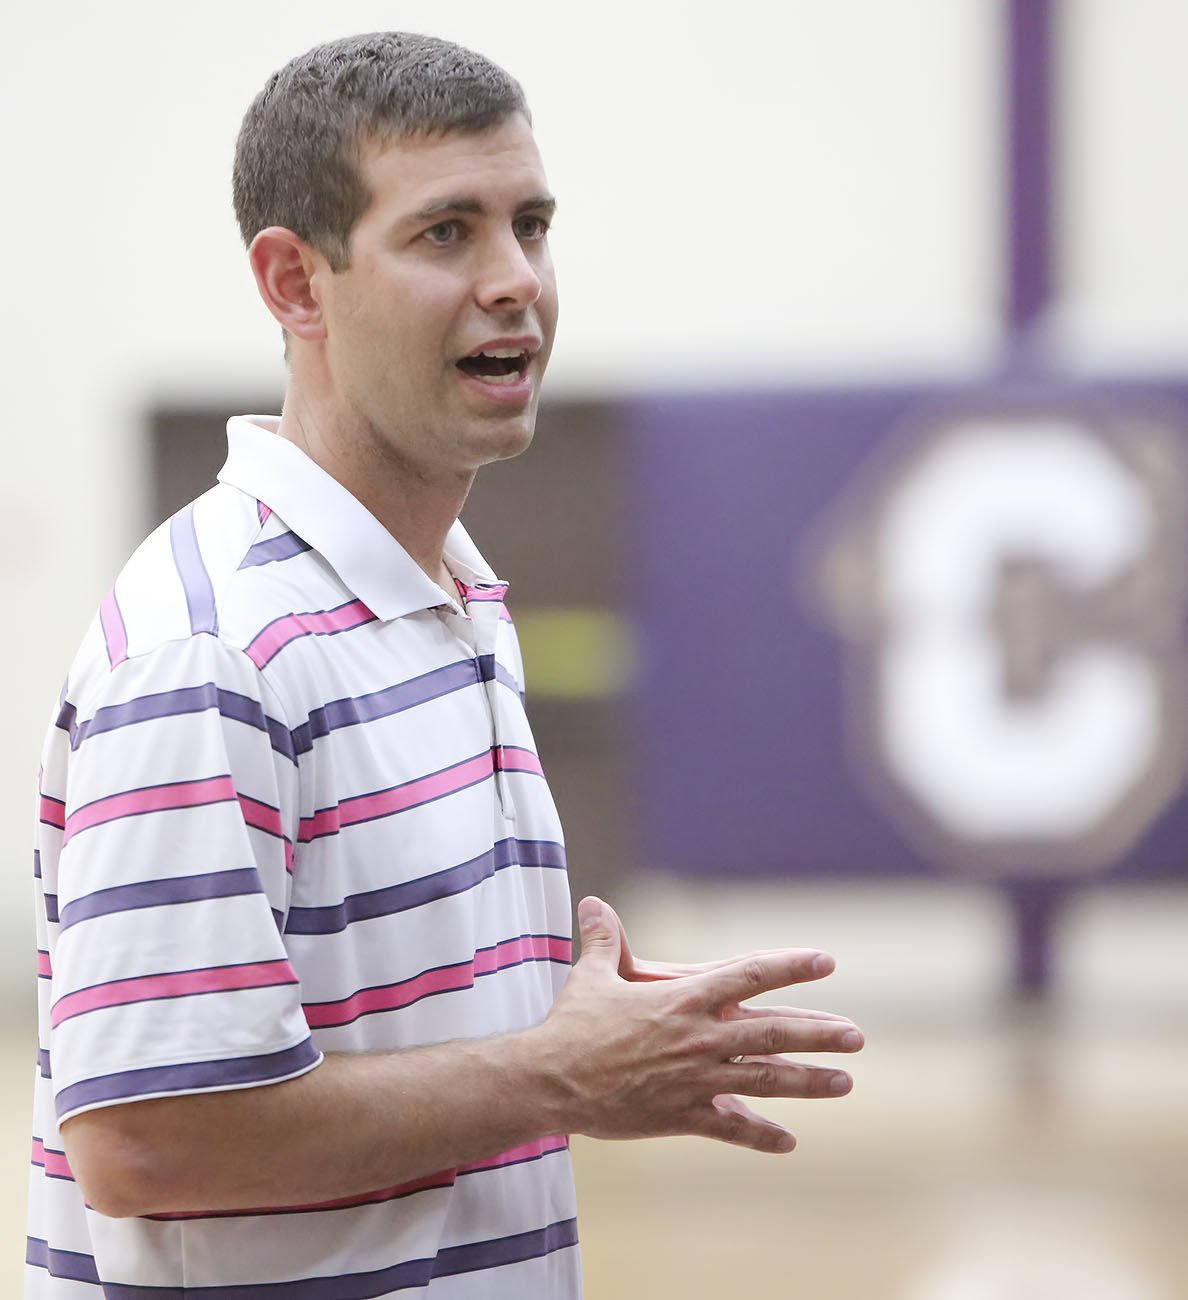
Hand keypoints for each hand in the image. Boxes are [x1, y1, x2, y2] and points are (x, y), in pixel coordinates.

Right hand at [532, 896, 863, 1153]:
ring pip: (764, 1081)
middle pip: (772, 1032)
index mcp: (683, 999)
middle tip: (855, 1037)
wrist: (551, 1081)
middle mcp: (698, 1037)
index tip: (824, 960)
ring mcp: (695, 1079)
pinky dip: (760, 1134)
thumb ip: (605, 940)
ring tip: (844, 1083)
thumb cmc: (571, 1024)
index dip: (789, 967)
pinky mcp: (682, 1115)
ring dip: (807, 1082)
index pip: (748, 975)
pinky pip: (731, 1127)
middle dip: (817, 1034)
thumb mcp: (592, 976)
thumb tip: (594, 903)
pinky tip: (788, 1142)